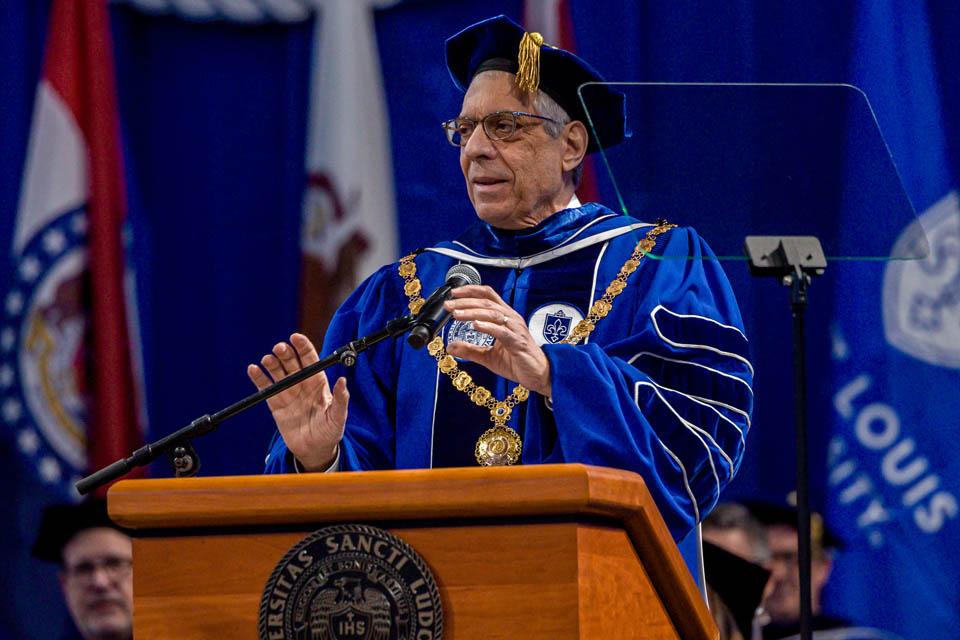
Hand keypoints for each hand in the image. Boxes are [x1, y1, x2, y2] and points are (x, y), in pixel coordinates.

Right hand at [247, 333, 347, 470]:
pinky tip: (253, 369)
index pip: (310, 358)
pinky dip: (258, 377)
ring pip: (277, 371)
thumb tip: (343, 380)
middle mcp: (302, 383)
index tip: (295, 337)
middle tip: (280, 348)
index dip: (302, 346)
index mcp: (318, 381)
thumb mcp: (338, 416)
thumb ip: (340, 399)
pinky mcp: (275, 403)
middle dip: (285, 352)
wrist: (314, 450)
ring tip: (267, 359)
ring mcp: (288, 392)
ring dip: (271, 363)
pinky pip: (265, 387)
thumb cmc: (330, 431)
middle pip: (291, 361)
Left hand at [443, 285, 551, 395]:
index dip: (470, 291)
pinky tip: (475, 325)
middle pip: (487, 302)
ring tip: (456, 314)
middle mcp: (511, 319)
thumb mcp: (488, 356)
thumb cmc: (517, 362)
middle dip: (466, 302)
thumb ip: (470, 350)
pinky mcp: (518, 342)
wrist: (538, 375)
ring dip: (472, 312)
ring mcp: (515, 329)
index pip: (488, 296)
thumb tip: (450, 347)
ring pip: (492, 313)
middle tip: (449, 305)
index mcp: (505, 318)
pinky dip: (488, 326)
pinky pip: (502, 331)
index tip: (453, 293)